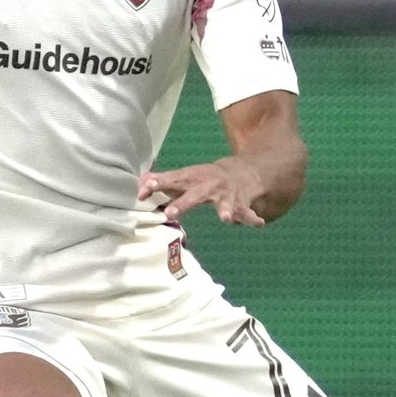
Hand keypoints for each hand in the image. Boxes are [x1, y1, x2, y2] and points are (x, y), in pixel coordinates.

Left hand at [141, 159, 268, 226]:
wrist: (243, 172)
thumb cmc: (206, 179)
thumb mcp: (186, 177)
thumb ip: (163, 182)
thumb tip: (137, 185)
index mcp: (194, 178)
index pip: (173, 180)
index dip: (159, 183)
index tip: (145, 188)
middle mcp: (210, 185)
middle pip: (195, 194)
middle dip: (183, 203)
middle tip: (170, 213)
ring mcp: (227, 195)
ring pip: (226, 203)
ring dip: (226, 210)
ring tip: (225, 218)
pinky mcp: (242, 204)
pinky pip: (248, 213)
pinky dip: (252, 218)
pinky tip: (258, 224)